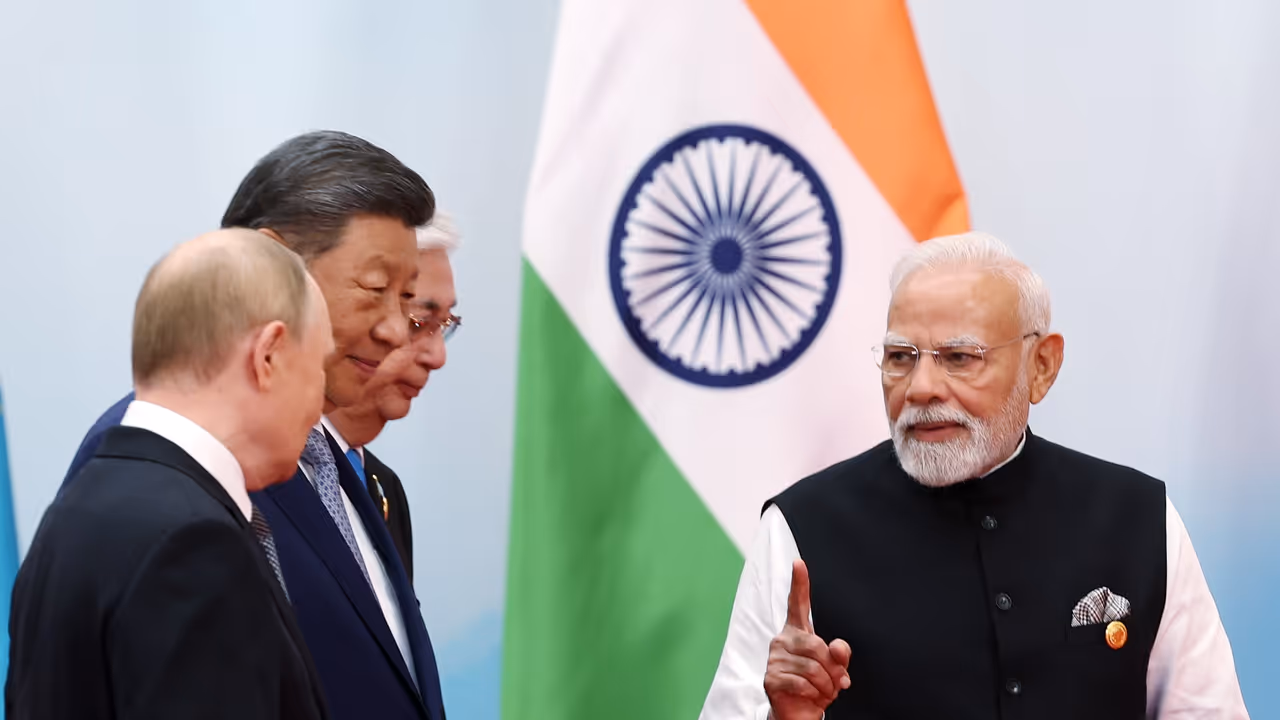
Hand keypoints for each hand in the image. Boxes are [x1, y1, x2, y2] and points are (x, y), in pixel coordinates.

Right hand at [764, 560, 851, 719]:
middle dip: (832, 669)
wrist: (799, 713)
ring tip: (822, 691)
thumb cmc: (816, 687)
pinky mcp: (770, 677)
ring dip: (826, 685)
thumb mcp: (835, 669)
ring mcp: (774, 658)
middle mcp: (783, 640)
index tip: (798, 563)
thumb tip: (838, 649)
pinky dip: (814, 693)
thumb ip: (840, 654)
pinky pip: (802, 682)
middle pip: (816, 645)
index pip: (797, 604)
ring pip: (812, 667)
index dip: (799, 583)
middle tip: (835, 682)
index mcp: (798, 632)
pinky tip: (810, 695)